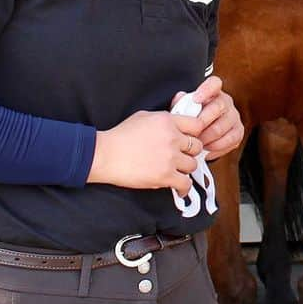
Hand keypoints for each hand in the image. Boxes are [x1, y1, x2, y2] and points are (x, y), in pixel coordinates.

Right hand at [88, 110, 203, 190]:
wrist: (105, 155)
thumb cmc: (120, 136)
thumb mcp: (144, 116)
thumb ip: (164, 118)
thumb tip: (177, 118)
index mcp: (167, 121)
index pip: (197, 125)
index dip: (194, 133)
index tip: (190, 139)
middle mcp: (172, 138)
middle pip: (197, 146)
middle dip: (190, 151)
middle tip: (183, 156)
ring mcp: (170, 157)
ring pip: (193, 165)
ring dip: (186, 168)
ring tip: (177, 170)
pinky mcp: (165, 175)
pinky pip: (186, 183)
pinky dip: (184, 187)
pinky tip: (179, 187)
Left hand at [171, 76, 243, 160]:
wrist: (201, 135)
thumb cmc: (192, 119)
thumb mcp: (184, 110)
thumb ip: (181, 103)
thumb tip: (180, 97)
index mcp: (212, 92)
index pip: (214, 83)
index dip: (206, 90)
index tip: (195, 99)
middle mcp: (226, 101)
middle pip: (219, 107)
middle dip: (202, 122)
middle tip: (192, 132)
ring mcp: (234, 116)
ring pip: (222, 127)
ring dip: (207, 138)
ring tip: (196, 143)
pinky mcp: (238, 132)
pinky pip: (230, 140)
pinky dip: (216, 147)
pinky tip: (207, 148)